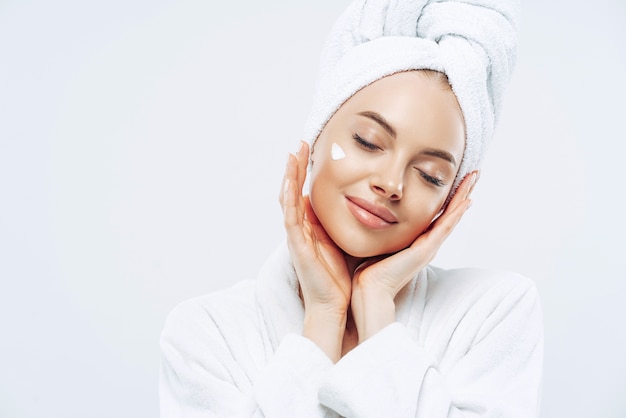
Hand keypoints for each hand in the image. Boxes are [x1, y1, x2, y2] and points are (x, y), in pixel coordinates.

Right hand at [279, 141, 351, 360]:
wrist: (335, 305)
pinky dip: (288, 199)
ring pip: (287, 201)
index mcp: (311, 228)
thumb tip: (351, 206)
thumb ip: (340, 225)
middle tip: (300, 144)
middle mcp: (300, 230)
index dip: (305, 173)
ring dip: (289, 177)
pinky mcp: (297, 247)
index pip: (304, 194)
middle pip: (293, 192)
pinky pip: (290, 219)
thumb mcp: (342, 243)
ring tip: (292, 154)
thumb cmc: (339, 278)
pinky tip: (290, 182)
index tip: (312, 151)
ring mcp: (296, 238)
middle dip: (296, 168)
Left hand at [350, 171, 478, 340]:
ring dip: (463, 197)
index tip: (457, 179)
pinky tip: (466, 201)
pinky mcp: (425, 250)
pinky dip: (455, 214)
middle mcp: (426, 243)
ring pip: (451, 217)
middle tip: (473, 173)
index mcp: (417, 241)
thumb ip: (380, 227)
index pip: (437, 215)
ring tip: (474, 179)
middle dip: (461, 192)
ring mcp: (428, 247)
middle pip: (449, 213)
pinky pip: (445, 227)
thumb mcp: (377, 240)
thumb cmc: (367, 268)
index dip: (448, 198)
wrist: (369, 289)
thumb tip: (369, 207)